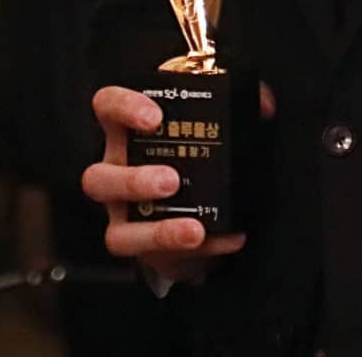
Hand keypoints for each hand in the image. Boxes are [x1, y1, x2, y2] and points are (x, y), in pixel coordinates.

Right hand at [82, 82, 274, 283]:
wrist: (188, 204)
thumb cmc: (188, 156)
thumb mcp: (206, 125)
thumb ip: (233, 109)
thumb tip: (264, 103)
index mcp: (128, 132)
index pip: (108, 106)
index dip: (123, 107)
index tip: (154, 116)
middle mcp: (116, 171)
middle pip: (97, 177)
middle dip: (133, 181)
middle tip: (171, 181)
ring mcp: (122, 214)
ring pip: (117, 230)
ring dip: (157, 231)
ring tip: (193, 229)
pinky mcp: (137, 245)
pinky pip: (151, 257)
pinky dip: (187, 250)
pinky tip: (217, 239)